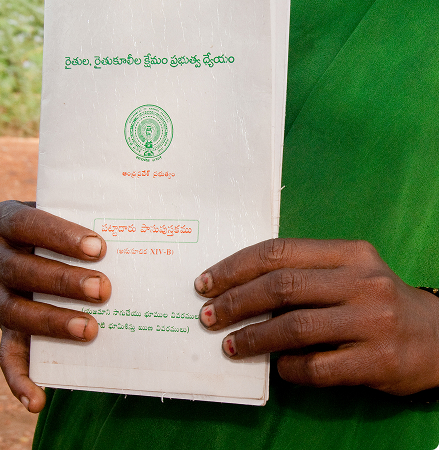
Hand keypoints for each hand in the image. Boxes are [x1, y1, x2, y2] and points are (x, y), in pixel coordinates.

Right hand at [0, 201, 110, 411]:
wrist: (32, 238)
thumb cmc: (62, 226)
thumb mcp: (67, 210)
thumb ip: (88, 214)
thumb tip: (137, 226)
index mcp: (5, 220)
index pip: (28, 224)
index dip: (60, 236)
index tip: (98, 247)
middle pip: (22, 271)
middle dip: (63, 282)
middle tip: (103, 289)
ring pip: (15, 312)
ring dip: (52, 324)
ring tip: (91, 330)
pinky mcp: (5, 324)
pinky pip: (7, 353)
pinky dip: (19, 378)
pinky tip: (38, 399)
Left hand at [195, 238, 438, 394]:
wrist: (438, 337)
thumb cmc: (376, 300)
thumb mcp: (347, 273)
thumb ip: (303, 275)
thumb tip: (240, 290)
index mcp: (348, 253)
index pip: (279, 252)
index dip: (236, 267)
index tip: (206, 283)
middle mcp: (362, 282)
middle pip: (282, 287)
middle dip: (235, 301)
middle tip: (207, 315)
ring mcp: (372, 322)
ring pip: (294, 327)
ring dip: (253, 338)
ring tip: (228, 345)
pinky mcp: (377, 361)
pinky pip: (317, 368)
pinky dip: (288, 368)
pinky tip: (277, 367)